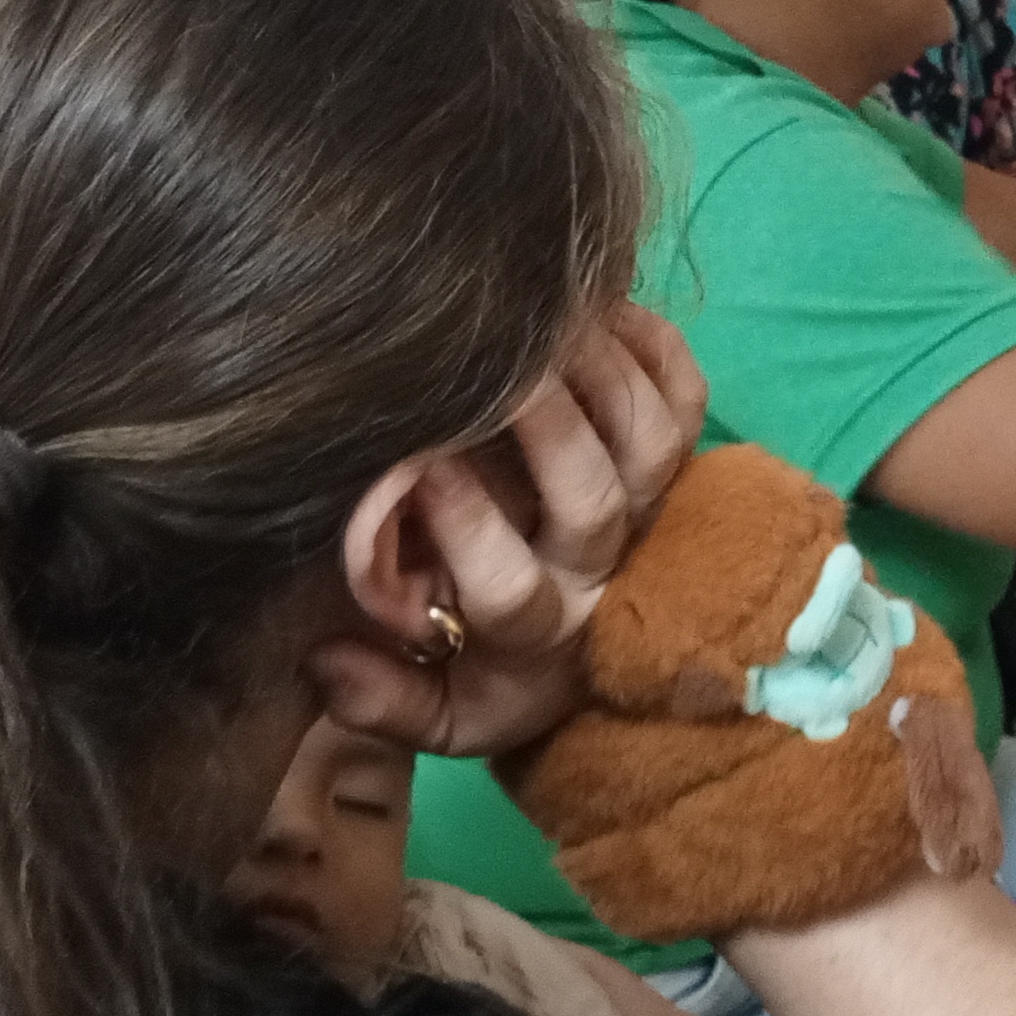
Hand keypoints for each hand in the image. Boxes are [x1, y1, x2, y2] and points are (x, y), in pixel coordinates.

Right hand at [313, 304, 706, 756]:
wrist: (573, 660)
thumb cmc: (482, 671)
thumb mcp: (435, 710)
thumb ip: (380, 698)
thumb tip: (328, 664)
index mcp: (535, 632)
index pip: (510, 589)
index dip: (468, 529)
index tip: (415, 468)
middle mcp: (600, 568)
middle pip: (594, 499)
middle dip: (548, 429)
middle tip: (498, 368)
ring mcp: (647, 513)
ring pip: (649, 442)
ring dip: (604, 373)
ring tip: (547, 317)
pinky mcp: (674, 468)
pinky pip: (687, 400)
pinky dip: (657, 346)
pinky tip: (604, 305)